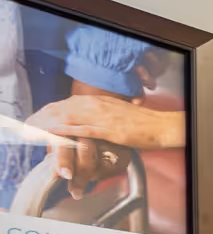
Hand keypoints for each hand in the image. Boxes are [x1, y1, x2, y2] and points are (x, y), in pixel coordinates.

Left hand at [27, 96, 184, 149]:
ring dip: (48, 122)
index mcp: (100, 101)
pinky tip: (54, 132)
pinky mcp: (110, 129)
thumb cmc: (146, 124)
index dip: (49, 110)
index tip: (37, 117)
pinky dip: (66, 130)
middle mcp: (98, 104)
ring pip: (68, 116)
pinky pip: (83, 129)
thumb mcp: (120, 115)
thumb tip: (91, 122)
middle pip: (63, 107)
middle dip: (42, 115)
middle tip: (27, 125)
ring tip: (33, 129)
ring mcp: (103, 116)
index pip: (68, 102)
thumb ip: (103, 116)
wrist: (164, 127)